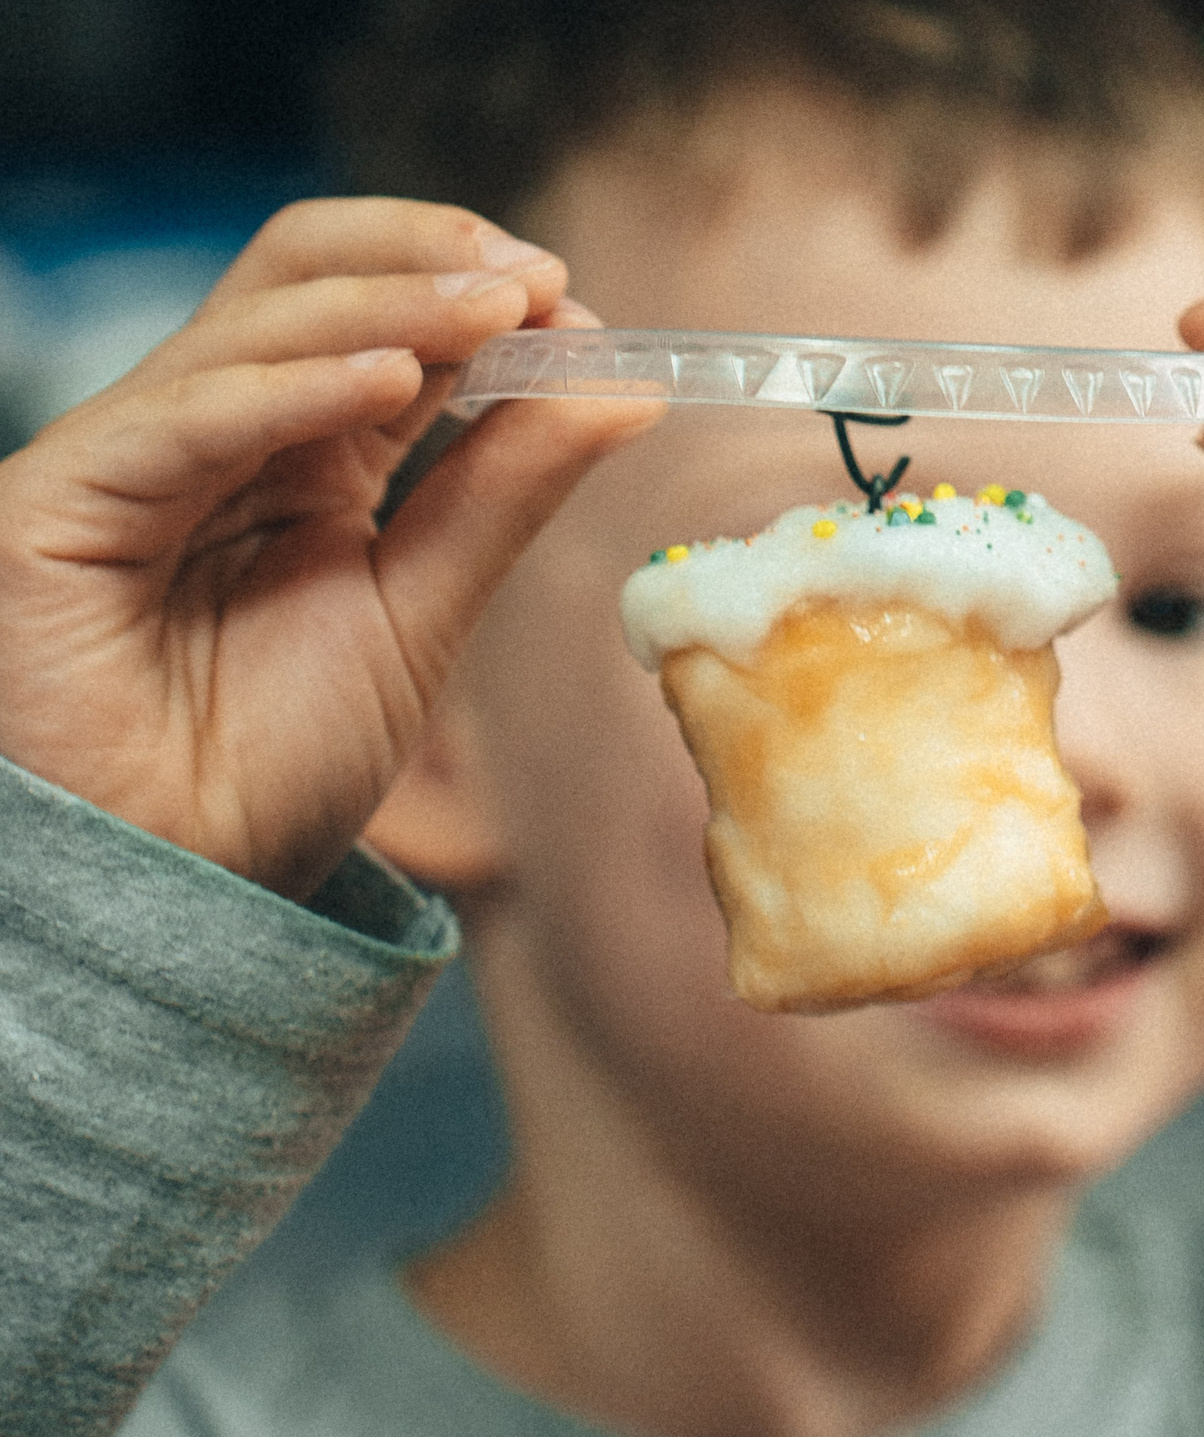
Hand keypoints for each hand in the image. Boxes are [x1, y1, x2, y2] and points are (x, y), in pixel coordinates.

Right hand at [0, 198, 658, 900]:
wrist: (176, 885)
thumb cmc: (274, 765)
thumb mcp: (423, 615)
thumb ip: (505, 497)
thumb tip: (623, 390)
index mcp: (301, 454)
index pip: (374, 317)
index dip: (471, 290)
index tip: (572, 302)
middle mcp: (214, 434)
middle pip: (300, 279)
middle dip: (423, 262)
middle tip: (536, 279)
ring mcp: (131, 456)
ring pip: (250, 328)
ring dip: (386, 308)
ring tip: (498, 312)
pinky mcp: (57, 500)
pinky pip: (178, 418)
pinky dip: (289, 389)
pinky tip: (390, 381)